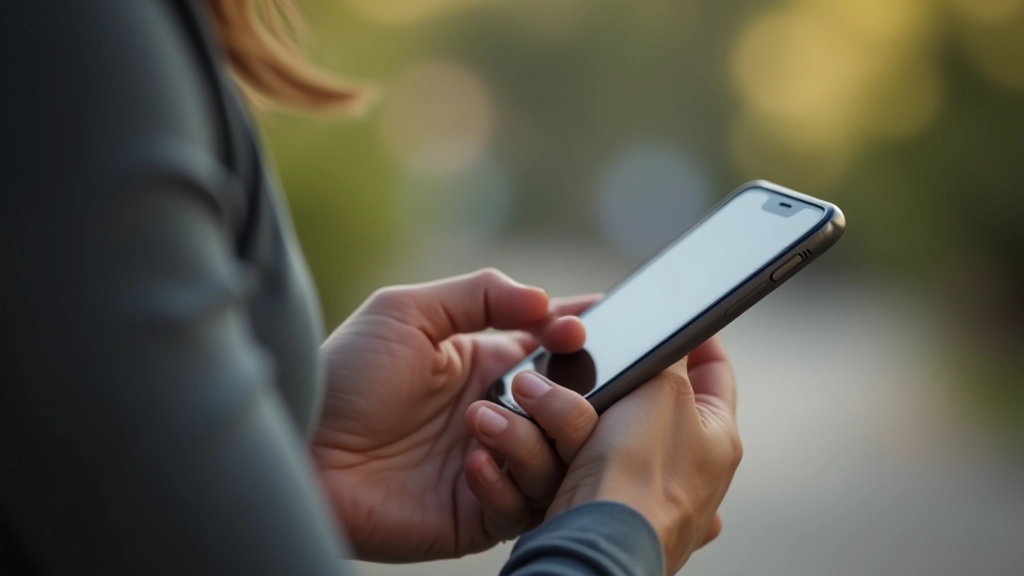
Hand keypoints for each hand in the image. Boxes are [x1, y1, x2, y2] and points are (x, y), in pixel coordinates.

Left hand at [311, 269, 600, 561]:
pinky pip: (521, 507)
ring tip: (480, 420)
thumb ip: (480, 294)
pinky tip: (469, 464)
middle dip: (567, 396)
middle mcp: (498, 416)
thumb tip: (544, 300)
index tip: (579, 329)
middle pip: (572, 411)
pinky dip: (504, 483)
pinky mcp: (476, 516)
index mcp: (487, 366)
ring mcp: (491, 467)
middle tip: (533, 385)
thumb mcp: (407, 312)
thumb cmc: (346, 375)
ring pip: (557, 461)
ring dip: (529, 439)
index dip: (576, 338)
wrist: (303, 448)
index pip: (555, 350)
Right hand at [543, 336, 741, 573]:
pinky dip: (553, 447)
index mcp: (717, 438)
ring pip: (600, 429)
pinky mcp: (599, 504)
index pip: (715, 372)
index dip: (696, 339)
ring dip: (570, 412)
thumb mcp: (665, 391)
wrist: (597, 544)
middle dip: (613, 377)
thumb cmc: (641, 481)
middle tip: (594, 360)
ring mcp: (642, 490)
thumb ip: (670, 356)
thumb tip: (675, 335)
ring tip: (550, 400)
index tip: (677, 317)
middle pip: (647, 400)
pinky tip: (544, 438)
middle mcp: (686, 468)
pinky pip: (568, 460)